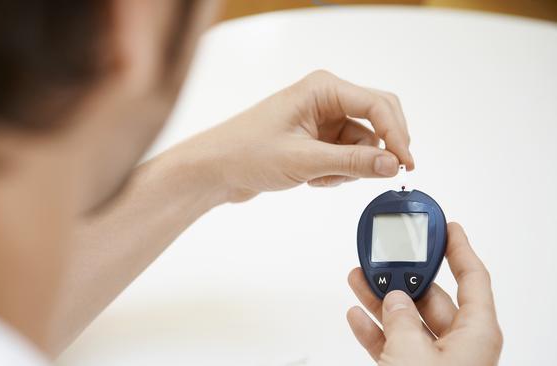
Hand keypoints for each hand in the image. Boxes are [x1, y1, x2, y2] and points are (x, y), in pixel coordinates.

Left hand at [170, 70, 413, 201]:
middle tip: (379, 176)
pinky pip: (346, 156)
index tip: (406, 164)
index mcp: (323, 89)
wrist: (216, 169)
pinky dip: (335, 173)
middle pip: (377, 120)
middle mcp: (326, 98)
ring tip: (317, 178)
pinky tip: (311, 179)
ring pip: (362, 144)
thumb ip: (351, 162)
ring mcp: (322, 119)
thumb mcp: (304, 161)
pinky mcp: (318, 138)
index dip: (398, 134)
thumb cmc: (247, 153)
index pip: (378, 105)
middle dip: (376, 151)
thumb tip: (393, 164)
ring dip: (348, 168)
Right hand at [346, 223, 502, 365]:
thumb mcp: (413, 353)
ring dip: (381, 300)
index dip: (460, 249)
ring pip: (408, 320)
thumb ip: (402, 320)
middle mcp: (460, 346)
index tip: (449, 228)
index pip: (473, 278)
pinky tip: (357, 316)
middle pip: (432, 297)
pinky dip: (374, 329)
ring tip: (359, 279)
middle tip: (382, 258)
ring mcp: (437, 361)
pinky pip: (394, 344)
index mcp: (476, 334)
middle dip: (403, 275)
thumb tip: (394, 299)